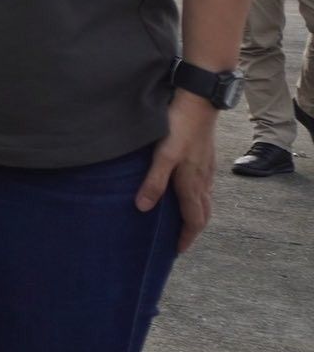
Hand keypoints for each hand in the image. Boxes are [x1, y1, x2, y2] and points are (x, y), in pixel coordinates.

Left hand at [134, 92, 217, 251]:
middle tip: (181, 240)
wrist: (199, 100)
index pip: (194, 219)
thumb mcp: (163, 155)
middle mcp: (204, 179)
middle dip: (192, 229)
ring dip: (195, 213)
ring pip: (205, 199)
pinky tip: (187, 190)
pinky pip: (205, 185)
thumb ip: (154, 182)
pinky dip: (197, 197)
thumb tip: (144, 209)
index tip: (177, 250)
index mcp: (192, 183)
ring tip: (183, 220)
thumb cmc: (179, 127)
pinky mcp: (206, 156)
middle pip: (202, 213)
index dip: (186, 237)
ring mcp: (207, 168)